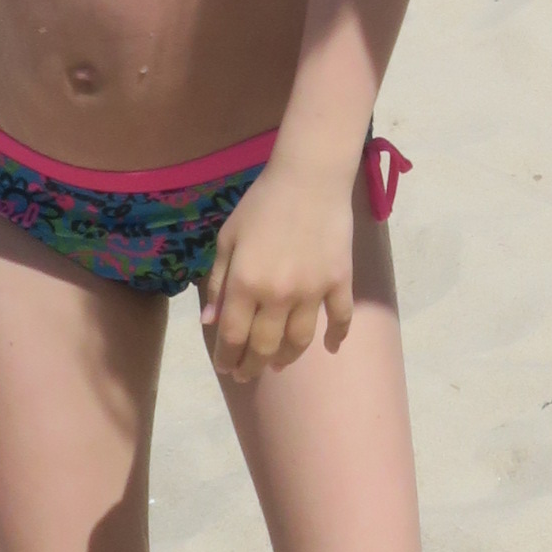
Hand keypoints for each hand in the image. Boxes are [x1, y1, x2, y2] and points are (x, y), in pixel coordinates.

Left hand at [201, 155, 354, 377]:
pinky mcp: (340, 282)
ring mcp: (312, 291)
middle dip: (252, 366)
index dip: (227, 358)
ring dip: (286, 358)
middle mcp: (278, 295)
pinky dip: (335, 337)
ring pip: (299, 340)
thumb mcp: (228, 238)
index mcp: (246, 283)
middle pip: (264, 346)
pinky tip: (329, 347)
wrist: (310, 178)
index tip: (225, 368)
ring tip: (278, 364)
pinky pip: (340, 318)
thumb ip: (218, 281)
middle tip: (247, 374)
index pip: (232, 335)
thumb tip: (211, 321)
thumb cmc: (261, 204)